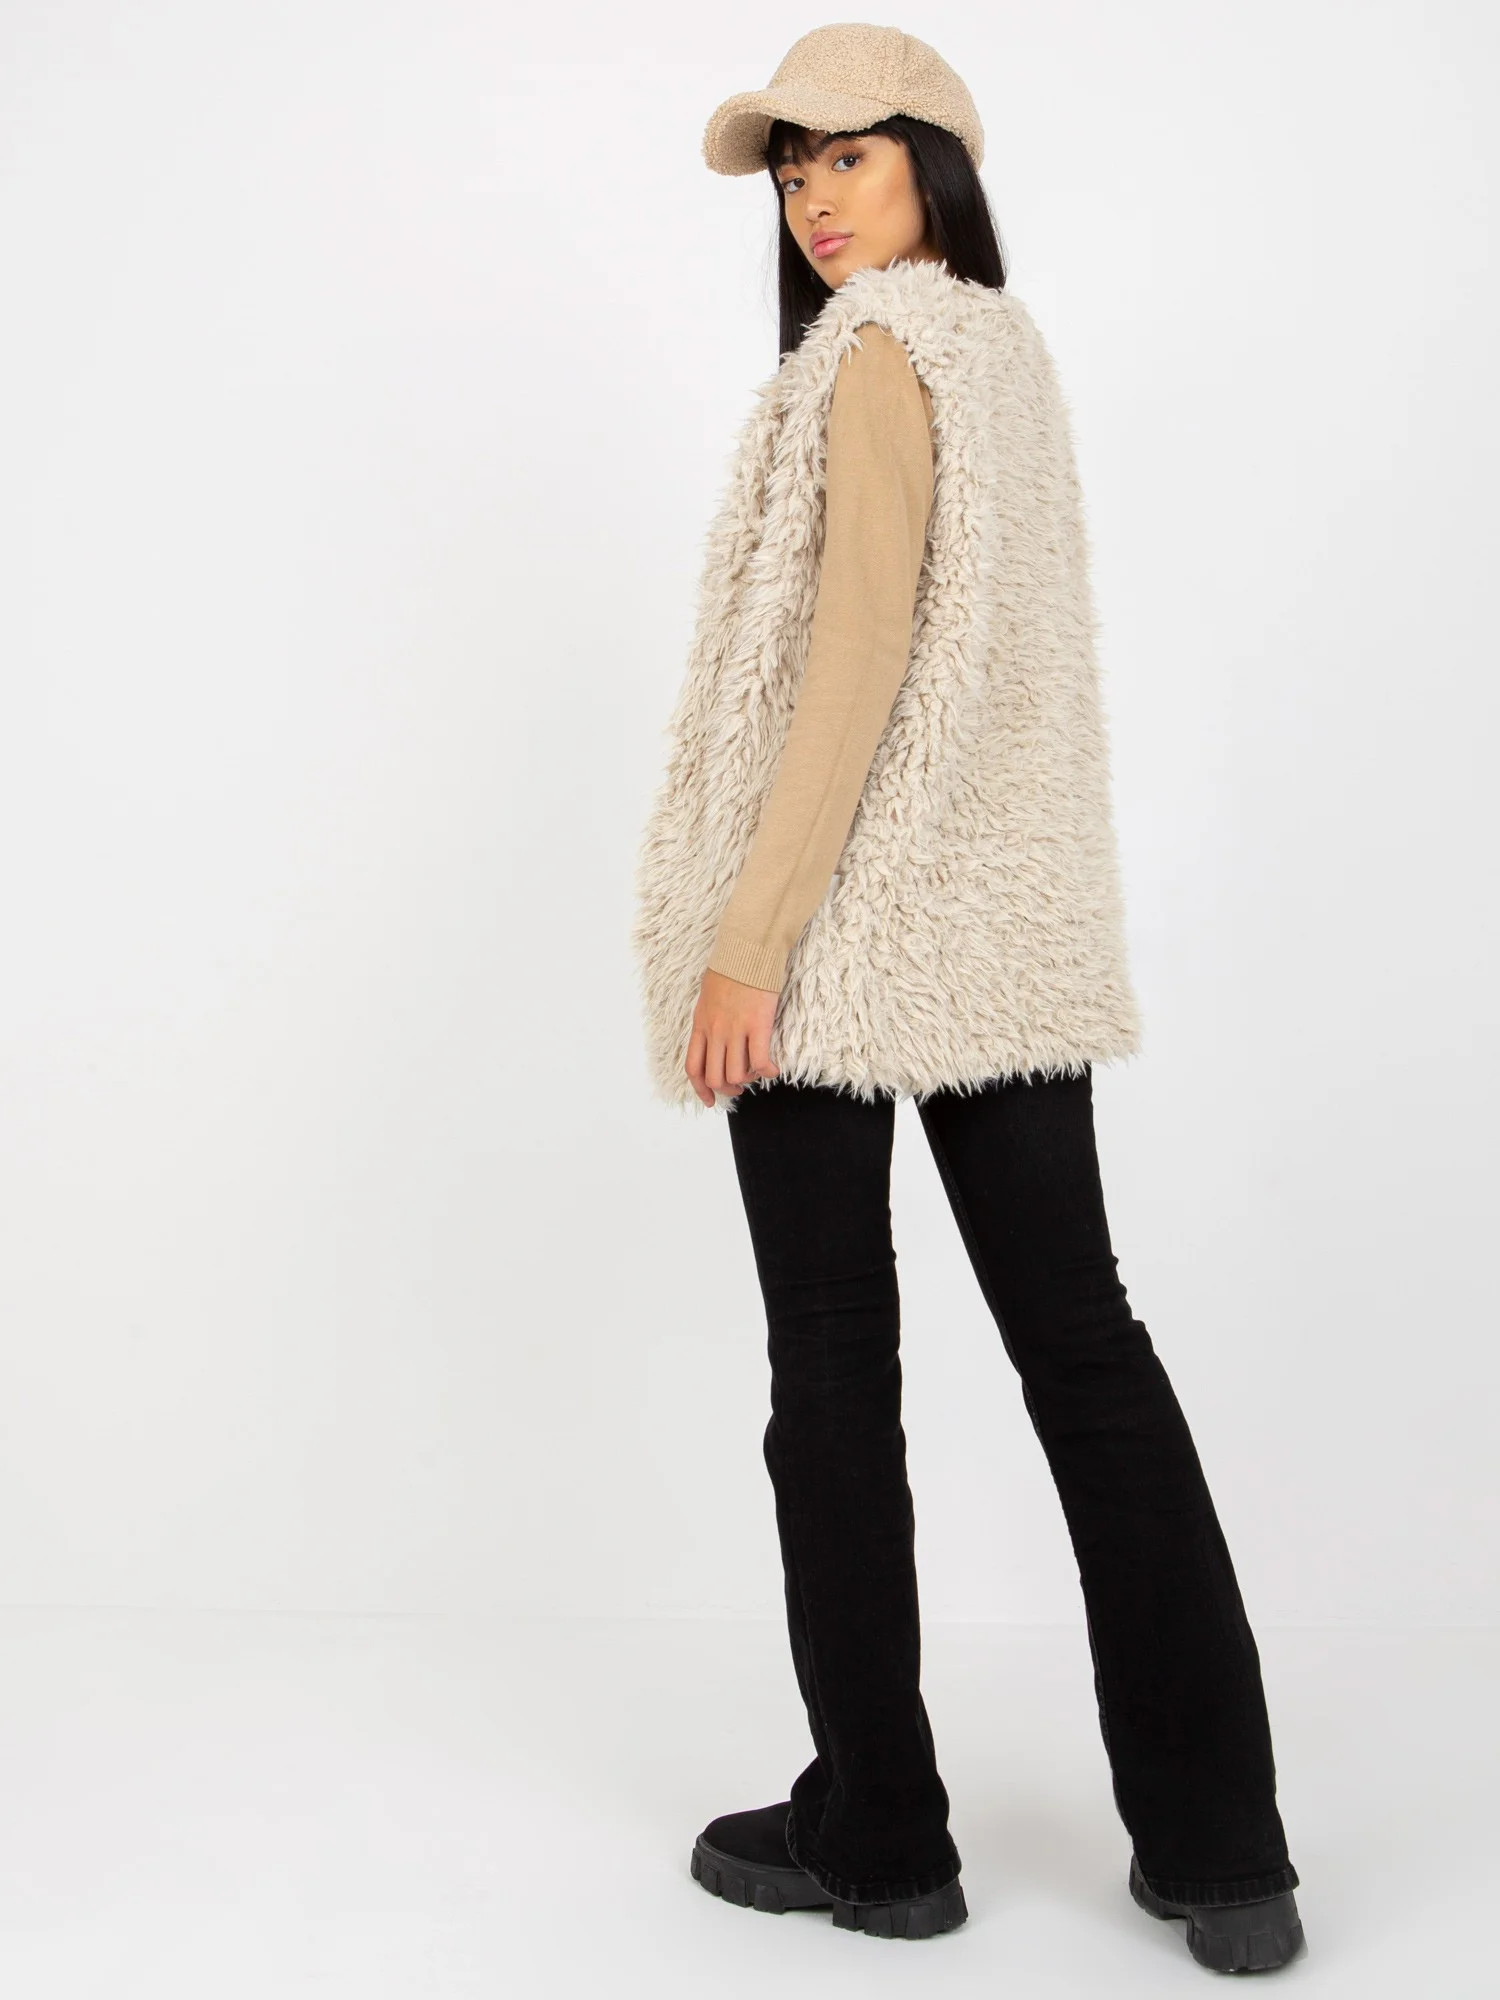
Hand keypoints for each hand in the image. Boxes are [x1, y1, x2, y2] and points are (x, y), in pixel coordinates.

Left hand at [685, 968, 781, 1107]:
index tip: (710, 1099)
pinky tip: (773, 1068)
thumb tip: (712, 1035)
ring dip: (748, 1079)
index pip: (693, 1067)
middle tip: (739, 1087)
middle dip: (727, 1089)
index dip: (701, 1089)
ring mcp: (735, 1029)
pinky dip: (767, 1071)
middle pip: (715, 1077)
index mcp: (701, 1025)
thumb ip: (708, 1020)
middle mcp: (715, 1031)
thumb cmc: (730, 969)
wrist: (747, 949)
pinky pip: (759, 1061)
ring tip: (757, 1072)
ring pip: (736, 1074)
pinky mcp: (757, 1025)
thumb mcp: (707, 997)